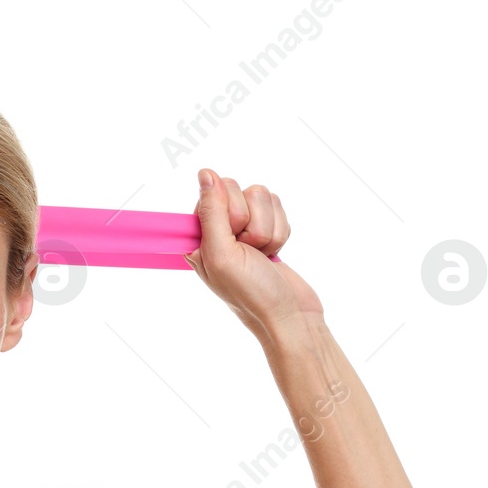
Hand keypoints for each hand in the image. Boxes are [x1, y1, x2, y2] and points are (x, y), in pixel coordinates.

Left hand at [183, 167, 322, 335]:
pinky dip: (281, 231)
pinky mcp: (268, 228)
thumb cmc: (250, 293)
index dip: (227, 210)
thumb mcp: (221, 253)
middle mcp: (219, 228)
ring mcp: (245, 228)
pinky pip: (278, 207)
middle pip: (239, 189)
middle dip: (252, 222)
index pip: (211, 193)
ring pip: (262, 196)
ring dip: (268, 229)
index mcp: (198, 234)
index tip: (232, 234)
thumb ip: (211, 212)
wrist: (289, 314)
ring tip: (263, 255)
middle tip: (249, 250)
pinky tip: (274, 253)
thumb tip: (205, 173)